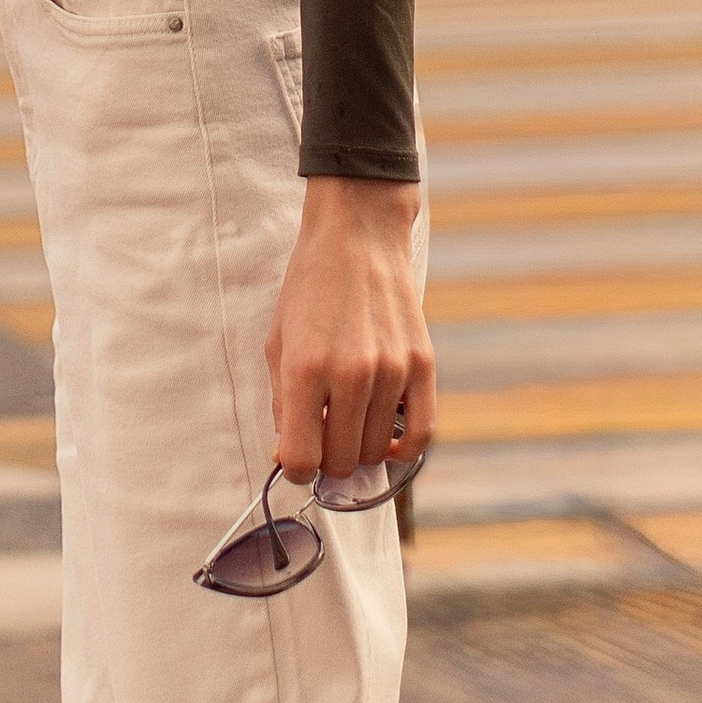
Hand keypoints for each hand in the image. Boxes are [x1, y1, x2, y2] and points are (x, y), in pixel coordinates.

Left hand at [267, 177, 434, 486]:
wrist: (358, 234)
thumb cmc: (310, 286)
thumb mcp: (278, 340)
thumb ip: (281, 403)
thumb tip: (288, 456)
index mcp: (305, 368)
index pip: (302, 459)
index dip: (295, 469)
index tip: (295, 457)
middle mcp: (350, 374)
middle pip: (340, 461)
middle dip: (325, 461)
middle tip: (321, 438)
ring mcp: (391, 370)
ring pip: (375, 452)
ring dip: (358, 450)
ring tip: (348, 424)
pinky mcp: (423, 364)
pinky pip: (420, 434)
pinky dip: (403, 451)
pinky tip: (386, 442)